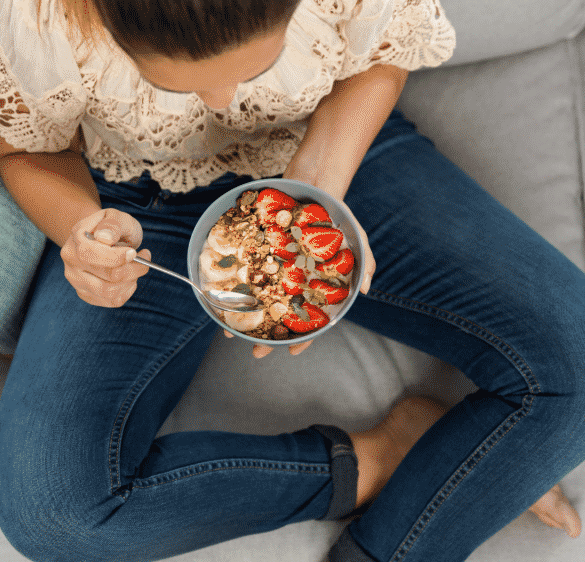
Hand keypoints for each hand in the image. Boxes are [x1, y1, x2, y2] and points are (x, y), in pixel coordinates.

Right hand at [61, 208, 150, 306]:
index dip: (116, 257)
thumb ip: (112, 224)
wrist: (103, 237)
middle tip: (144, 257)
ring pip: (110, 292)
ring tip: (136, 266)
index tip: (133, 252)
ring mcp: (77, 280)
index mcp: (76, 239)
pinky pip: (112, 301)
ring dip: (132, 280)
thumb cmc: (112, 227)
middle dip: (133, 268)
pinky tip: (129, 277)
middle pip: (107, 275)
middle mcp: (72, 262)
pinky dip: (127, 290)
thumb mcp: (116, 216)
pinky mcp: (86, 294)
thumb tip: (104, 237)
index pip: (91, 255)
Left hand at [225, 145, 375, 358]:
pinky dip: (232, 285)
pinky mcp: (255, 252)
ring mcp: (272, 268)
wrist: (312, 183)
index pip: (311, 319)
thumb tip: (364, 289)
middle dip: (267, 337)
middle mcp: (291, 281)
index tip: (292, 351)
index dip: (304, 337)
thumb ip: (363, 263)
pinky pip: (242, 272)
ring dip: (245, 318)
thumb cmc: (337, 215)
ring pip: (257, 299)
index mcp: (314, 285)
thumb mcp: (356, 238)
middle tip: (256, 354)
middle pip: (279, 315)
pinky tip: (220, 298)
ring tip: (231, 332)